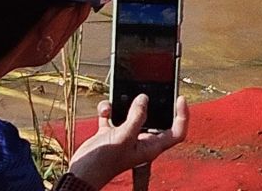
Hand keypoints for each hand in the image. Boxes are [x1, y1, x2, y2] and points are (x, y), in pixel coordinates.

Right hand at [69, 95, 188, 185]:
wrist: (78, 174)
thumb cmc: (102, 163)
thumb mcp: (123, 137)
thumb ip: (136, 117)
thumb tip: (144, 99)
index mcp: (150, 146)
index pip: (176, 132)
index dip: (182, 115)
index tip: (180, 98)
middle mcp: (141, 141)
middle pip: (156, 119)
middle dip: (153, 104)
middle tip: (152, 88)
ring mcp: (126, 137)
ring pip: (133, 114)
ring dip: (127, 105)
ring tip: (124, 95)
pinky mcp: (110, 133)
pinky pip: (114, 115)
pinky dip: (109, 110)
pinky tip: (105, 109)